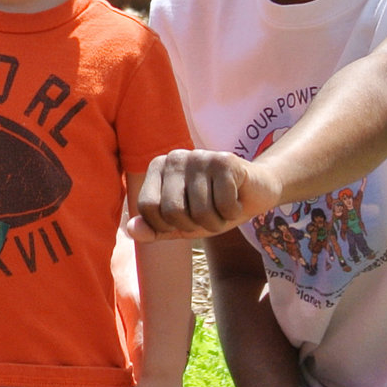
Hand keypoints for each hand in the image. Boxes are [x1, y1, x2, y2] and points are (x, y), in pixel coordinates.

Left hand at [129, 148, 279, 241]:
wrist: (254, 192)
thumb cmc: (212, 209)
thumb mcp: (179, 225)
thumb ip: (154, 229)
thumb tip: (131, 231)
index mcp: (158, 167)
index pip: (147, 208)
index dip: (166, 226)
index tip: (182, 220)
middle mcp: (175, 156)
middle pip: (172, 211)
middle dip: (193, 226)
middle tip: (207, 216)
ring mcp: (200, 156)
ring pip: (200, 211)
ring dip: (216, 221)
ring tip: (222, 208)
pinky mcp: (225, 161)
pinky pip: (223, 205)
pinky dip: (232, 212)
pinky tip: (235, 200)